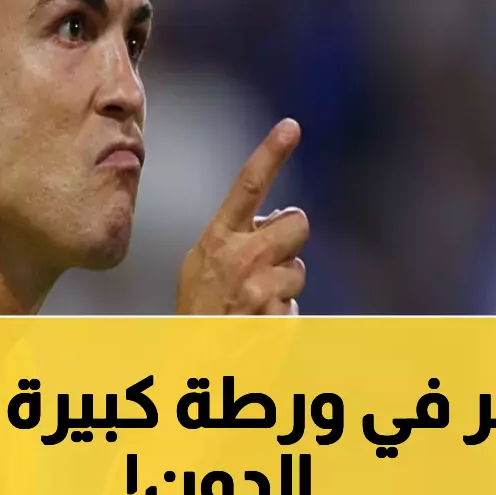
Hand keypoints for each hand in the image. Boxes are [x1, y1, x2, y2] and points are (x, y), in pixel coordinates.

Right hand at [176, 119, 307, 314]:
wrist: (196, 369)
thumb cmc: (197, 316)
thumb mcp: (200, 267)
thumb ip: (233, 239)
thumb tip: (277, 220)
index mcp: (216, 240)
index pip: (248, 186)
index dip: (270, 153)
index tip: (290, 126)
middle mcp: (241, 258)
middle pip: (296, 222)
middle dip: (288, 241)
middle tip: (265, 264)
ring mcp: (263, 289)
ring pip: (299, 267)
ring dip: (283, 284)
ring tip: (252, 304)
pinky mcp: (281, 316)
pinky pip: (295, 303)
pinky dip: (281, 314)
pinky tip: (257, 326)